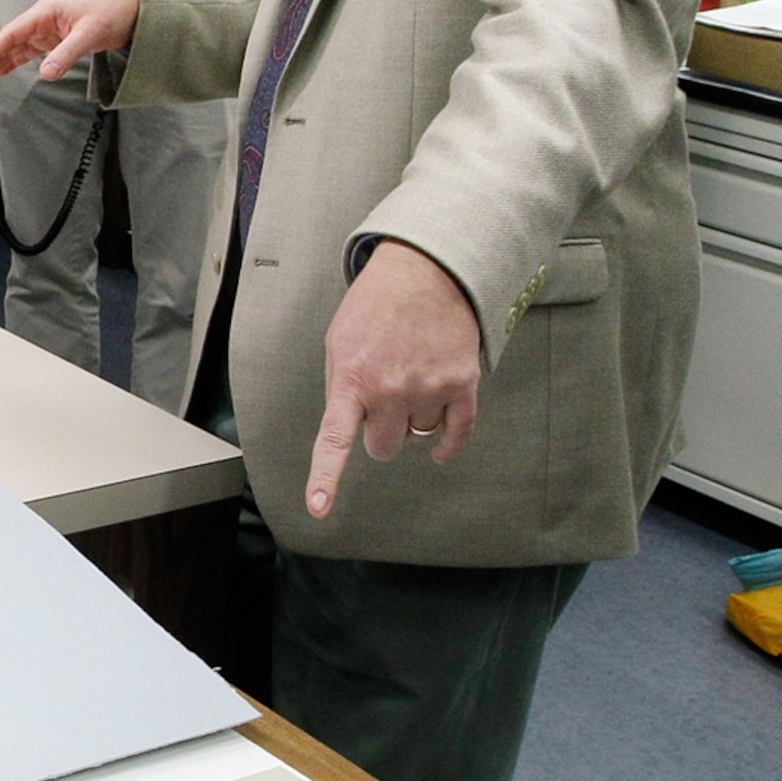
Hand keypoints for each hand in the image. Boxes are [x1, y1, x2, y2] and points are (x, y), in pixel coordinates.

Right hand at [0, 0, 138, 89]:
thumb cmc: (112, 11)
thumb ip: (66, 54)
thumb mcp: (89, 34)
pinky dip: (16, 63)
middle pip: (8, 42)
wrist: (133, 8)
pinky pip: (30, 52)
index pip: (10, 35)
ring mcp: (48, 30)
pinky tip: (7, 72)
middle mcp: (42, 20)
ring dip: (1, 64)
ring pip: (16, 48)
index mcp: (44, 13)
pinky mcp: (56, 39)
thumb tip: (46, 73)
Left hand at [306, 241, 482, 517]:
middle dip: (379, 433)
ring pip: (417, 437)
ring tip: (409, 384)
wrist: (425, 271)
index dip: (325, 477)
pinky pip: (456, 432)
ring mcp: (428, 388)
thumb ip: (343, 386)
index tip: (318, 508)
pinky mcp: (463, 383)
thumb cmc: (374, 306)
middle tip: (381, 404)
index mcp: (351, 379)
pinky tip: (440, 449)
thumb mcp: (339, 342)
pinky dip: (448, 443)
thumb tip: (349, 427)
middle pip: (382, 447)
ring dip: (411, 422)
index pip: (334, 440)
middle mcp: (390, 389)